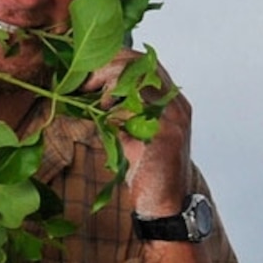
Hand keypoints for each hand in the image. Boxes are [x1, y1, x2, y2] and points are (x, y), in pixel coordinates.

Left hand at [95, 52, 193, 217]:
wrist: (165, 203)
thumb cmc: (146, 169)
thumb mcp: (133, 132)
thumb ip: (120, 109)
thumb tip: (85, 91)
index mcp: (171, 100)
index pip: (145, 61)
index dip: (114, 59)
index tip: (89, 72)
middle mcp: (177, 104)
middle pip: (142, 63)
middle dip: (108, 65)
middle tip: (86, 81)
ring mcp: (173, 118)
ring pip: (139, 79)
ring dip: (111, 84)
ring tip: (99, 100)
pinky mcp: (165, 135)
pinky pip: (135, 109)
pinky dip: (115, 109)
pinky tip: (106, 118)